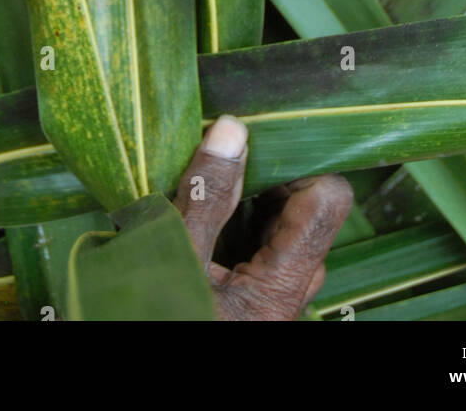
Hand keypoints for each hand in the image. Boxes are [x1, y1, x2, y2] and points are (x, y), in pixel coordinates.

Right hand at [175, 115, 351, 320]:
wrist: (136, 336)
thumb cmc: (158, 318)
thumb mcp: (173, 257)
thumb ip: (206, 195)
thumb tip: (232, 129)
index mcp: (282, 287)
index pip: (329, 199)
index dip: (295, 166)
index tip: (249, 154)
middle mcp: (292, 295)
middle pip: (309, 212)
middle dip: (268, 180)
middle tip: (221, 167)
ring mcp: (277, 300)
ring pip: (286, 230)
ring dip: (251, 202)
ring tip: (208, 192)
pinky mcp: (258, 303)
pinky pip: (267, 250)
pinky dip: (242, 226)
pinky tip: (205, 220)